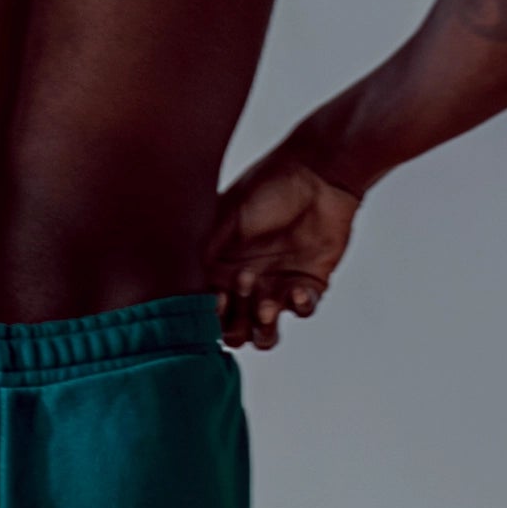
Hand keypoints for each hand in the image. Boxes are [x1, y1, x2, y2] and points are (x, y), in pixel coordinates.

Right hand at [204, 147, 361, 349]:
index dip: (211, 313)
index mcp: (220, 270)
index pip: (208, 309)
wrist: (316, 174)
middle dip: (236, 325)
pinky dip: (300, 307)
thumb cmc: (267, 187)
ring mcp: (277, 287)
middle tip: (244, 292)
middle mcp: (247, 285)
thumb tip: (190, 280)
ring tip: (267, 308)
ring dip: (264, 328)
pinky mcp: (309, 285)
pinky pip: (303, 311)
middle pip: (235, 330)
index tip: (217, 298)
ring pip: (266, 333)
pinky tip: (297, 291)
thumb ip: (206, 250)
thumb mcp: (225, 216)